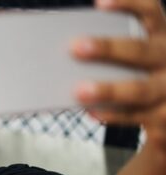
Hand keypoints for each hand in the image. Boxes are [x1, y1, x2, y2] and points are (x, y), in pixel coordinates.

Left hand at [73, 0, 165, 150]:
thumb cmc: (140, 79)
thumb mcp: (135, 62)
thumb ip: (112, 55)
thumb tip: (67, 52)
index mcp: (161, 38)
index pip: (150, 14)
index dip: (129, 5)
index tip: (100, 4)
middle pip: (142, 51)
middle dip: (109, 48)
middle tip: (76, 47)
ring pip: (141, 89)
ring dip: (108, 89)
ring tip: (79, 90)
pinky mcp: (163, 116)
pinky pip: (136, 115)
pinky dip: (112, 114)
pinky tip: (92, 111)